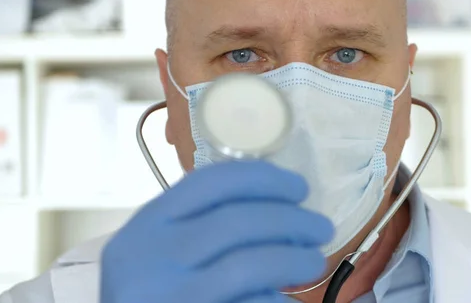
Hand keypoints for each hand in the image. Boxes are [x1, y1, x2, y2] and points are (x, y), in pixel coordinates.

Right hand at [100, 160, 333, 302]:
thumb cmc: (150, 288)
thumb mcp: (158, 247)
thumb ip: (196, 223)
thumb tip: (274, 205)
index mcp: (148, 223)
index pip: (212, 182)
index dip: (265, 179)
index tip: (298, 187)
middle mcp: (153, 255)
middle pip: (238, 221)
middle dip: (292, 220)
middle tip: (321, 227)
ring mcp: (170, 295)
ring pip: (248, 266)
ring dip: (294, 259)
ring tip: (314, 261)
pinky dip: (276, 299)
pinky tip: (288, 298)